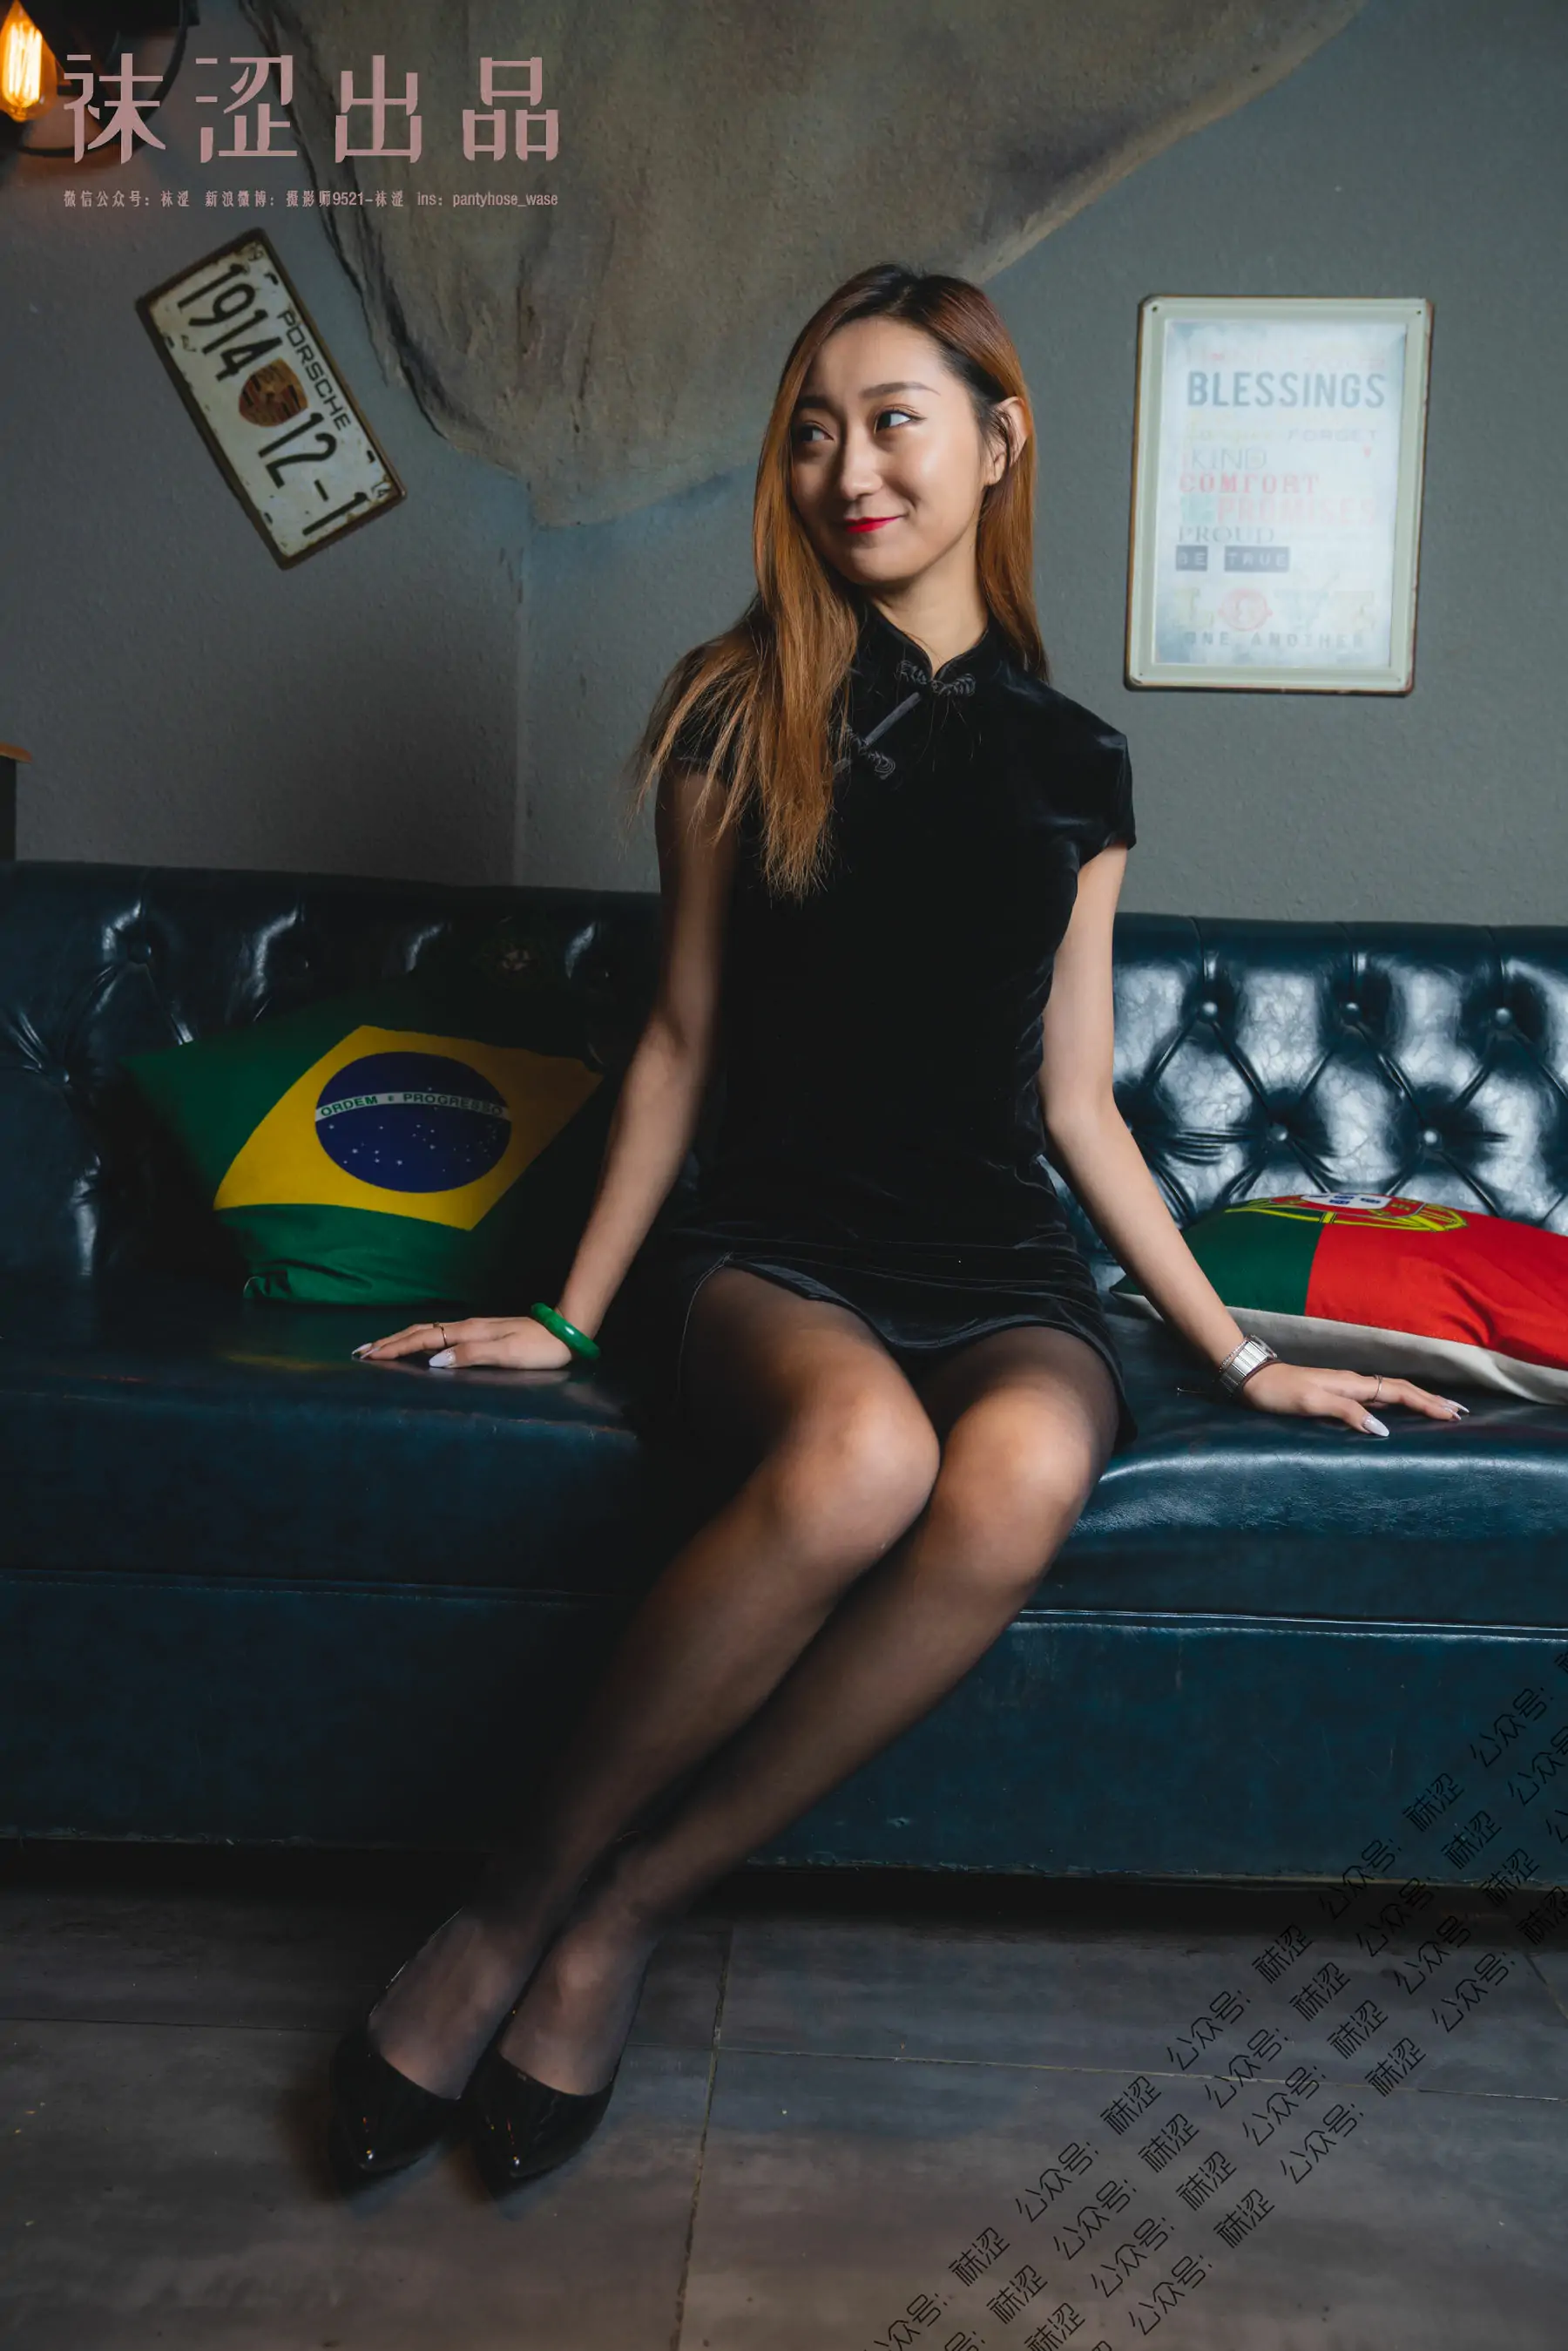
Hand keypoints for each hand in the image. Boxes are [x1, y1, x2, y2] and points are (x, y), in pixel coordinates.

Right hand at [351, 1315, 574, 1370]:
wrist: (566, 1332)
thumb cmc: (540, 1348)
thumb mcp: (508, 1354)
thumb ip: (471, 1355)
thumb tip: (434, 1361)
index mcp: (469, 1332)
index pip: (423, 1339)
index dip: (395, 1348)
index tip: (369, 1355)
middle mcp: (467, 1327)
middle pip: (419, 1332)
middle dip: (389, 1341)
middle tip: (361, 1351)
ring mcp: (473, 1329)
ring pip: (428, 1331)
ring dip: (401, 1340)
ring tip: (379, 1348)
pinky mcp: (480, 1334)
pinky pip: (439, 1335)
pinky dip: (420, 1340)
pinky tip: (416, 1347)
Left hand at [1238, 1360, 1467, 1435]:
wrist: (1253, 1379)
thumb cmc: (1279, 1393)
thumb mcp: (1311, 1402)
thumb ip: (1346, 1412)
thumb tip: (1382, 1430)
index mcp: (1353, 1384)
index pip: (1399, 1393)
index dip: (1427, 1404)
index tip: (1452, 1415)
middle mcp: (1355, 1383)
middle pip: (1402, 1389)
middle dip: (1432, 1400)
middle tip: (1459, 1412)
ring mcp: (1347, 1387)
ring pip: (1392, 1391)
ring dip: (1419, 1399)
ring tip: (1441, 1409)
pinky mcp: (1339, 1393)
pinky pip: (1378, 1397)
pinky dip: (1398, 1402)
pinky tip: (1402, 1409)